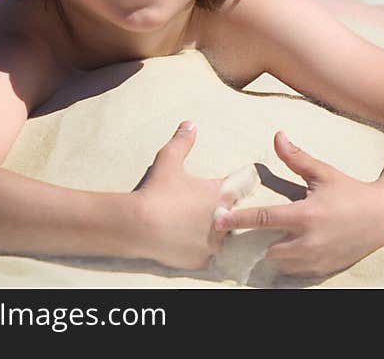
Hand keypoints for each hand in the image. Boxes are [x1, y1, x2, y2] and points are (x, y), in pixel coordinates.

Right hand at [131, 121, 234, 270]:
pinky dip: (201, 249)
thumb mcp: (168, 161)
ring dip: (217, 231)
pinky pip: (207, 254)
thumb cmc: (157, 191)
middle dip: (229, 209)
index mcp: (221, 193)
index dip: (243, 178)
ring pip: (224, 236)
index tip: (245, 177)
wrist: (138, 225)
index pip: (245, 182)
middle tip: (216, 205)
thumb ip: (182, 142)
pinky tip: (190, 243)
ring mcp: (214, 242)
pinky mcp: (202, 259)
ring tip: (201, 226)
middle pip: (237, 212)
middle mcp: (224, 218)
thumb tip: (190, 124)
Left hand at [214, 131, 383, 276]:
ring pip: (280, 264)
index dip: (237, 220)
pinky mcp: (323, 270)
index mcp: (305, 215)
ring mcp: (316, 259)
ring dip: (271, 255)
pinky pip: (295, 273)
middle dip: (253, 244)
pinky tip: (285, 252)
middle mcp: (308, 241)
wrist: (383, 217)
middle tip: (242, 234)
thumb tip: (277, 135)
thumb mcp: (323, 173)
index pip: (263, 219)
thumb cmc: (350, 191)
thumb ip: (297, 158)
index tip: (217, 220)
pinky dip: (287, 264)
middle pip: (266, 250)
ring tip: (265, 242)